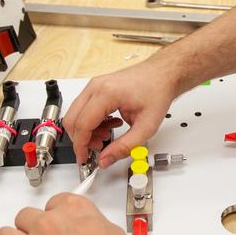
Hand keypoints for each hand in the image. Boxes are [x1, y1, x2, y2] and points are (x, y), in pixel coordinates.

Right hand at [62, 59, 182, 167]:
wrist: (163, 74)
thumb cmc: (157, 92)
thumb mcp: (146, 127)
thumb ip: (124, 147)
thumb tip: (105, 160)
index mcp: (107, 93)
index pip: (82, 125)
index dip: (80, 146)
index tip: (84, 159)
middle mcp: (96, 86)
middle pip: (72, 119)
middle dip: (81, 139)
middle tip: (98, 148)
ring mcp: (95, 85)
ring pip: (76, 114)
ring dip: (87, 131)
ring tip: (108, 136)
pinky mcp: (97, 87)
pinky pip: (84, 108)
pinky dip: (91, 122)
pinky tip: (109, 125)